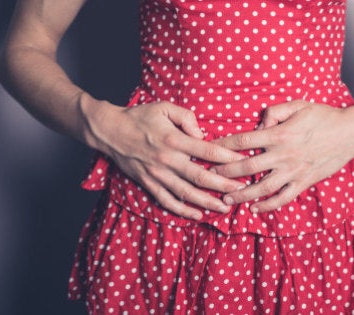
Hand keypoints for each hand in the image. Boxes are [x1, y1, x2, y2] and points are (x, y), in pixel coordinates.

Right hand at [87, 100, 247, 219]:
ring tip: (225, 208)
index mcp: (174, 139)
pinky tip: (197, 214)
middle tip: (242, 191)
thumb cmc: (139, 117)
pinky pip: (167, 201)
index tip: (244, 162)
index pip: (207, 151)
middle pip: (201, 177)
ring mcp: (157, 174)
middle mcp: (167, 160)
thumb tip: (203, 133)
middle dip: (224, 186)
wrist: (109, 130)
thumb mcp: (164, 107)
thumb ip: (187, 117)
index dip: (228, 158)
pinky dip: (183, 210)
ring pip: (186, 193)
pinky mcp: (148, 183)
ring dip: (207, 202)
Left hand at [210, 100, 353, 212]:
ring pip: (262, 187)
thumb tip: (258, 125)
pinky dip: (268, 205)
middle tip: (207, 177)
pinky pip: (283, 198)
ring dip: (241, 194)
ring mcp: (294, 171)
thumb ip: (275, 112)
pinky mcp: (304, 182)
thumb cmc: (324, 116)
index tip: (208, 149)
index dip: (222, 145)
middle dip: (224, 172)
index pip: (243, 141)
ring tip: (225, 198)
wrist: (351, 132)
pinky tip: (254, 209)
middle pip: (246, 167)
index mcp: (279, 134)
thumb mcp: (298, 105)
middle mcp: (284, 154)